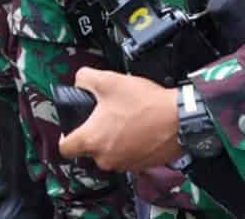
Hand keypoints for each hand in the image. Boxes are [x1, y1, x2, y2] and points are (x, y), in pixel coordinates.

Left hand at [58, 68, 183, 171]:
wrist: (180, 120)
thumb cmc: (145, 104)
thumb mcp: (108, 80)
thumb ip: (84, 78)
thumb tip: (79, 82)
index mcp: (92, 140)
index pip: (64, 149)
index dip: (64, 135)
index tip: (70, 127)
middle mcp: (105, 158)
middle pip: (88, 149)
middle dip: (94, 133)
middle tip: (105, 115)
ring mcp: (125, 165)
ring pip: (109, 153)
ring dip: (113, 139)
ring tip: (125, 119)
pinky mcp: (141, 166)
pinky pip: (127, 156)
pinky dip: (129, 144)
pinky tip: (138, 128)